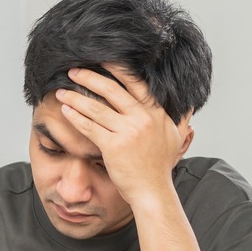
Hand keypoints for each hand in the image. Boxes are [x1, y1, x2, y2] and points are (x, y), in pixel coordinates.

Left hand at [54, 64, 190, 205]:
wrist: (152, 191)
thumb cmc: (160, 166)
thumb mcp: (176, 137)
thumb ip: (182, 118)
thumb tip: (190, 104)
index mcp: (157, 112)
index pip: (135, 83)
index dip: (116, 69)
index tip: (100, 59)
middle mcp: (143, 118)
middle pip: (111, 90)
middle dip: (89, 78)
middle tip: (72, 71)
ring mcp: (128, 132)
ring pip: (96, 108)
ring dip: (75, 97)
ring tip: (61, 92)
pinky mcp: (113, 146)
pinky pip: (90, 127)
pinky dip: (76, 117)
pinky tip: (65, 111)